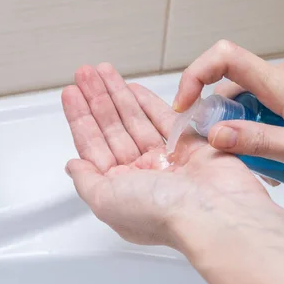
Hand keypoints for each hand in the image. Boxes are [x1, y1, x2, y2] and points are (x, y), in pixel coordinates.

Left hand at [61, 63, 273, 250]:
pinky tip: (132, 87)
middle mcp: (141, 174)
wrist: (213, 212)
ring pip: (135, 119)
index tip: (70, 93)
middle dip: (96, 99)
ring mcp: (166, 159)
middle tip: (84, 73)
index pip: (93, 146)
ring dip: (117, 94)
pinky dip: (147, 101)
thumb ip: (85, 181)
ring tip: (102, 70)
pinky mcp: (191, 145)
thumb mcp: (104, 201)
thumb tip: (72, 166)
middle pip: (112, 128)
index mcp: (119, 190)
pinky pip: (164, 117)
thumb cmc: (159, 212)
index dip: (80, 118)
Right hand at [175, 40, 283, 188]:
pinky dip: (262, 126)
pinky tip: (279, 153)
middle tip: (228, 153)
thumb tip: (214, 134)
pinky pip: (269, 103)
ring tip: (266, 162)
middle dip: (220, 118)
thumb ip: (257, 142)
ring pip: (250, 99)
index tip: (185, 105)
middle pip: (232, 86)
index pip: (226, 59)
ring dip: (244, 127)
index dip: (195, 75)